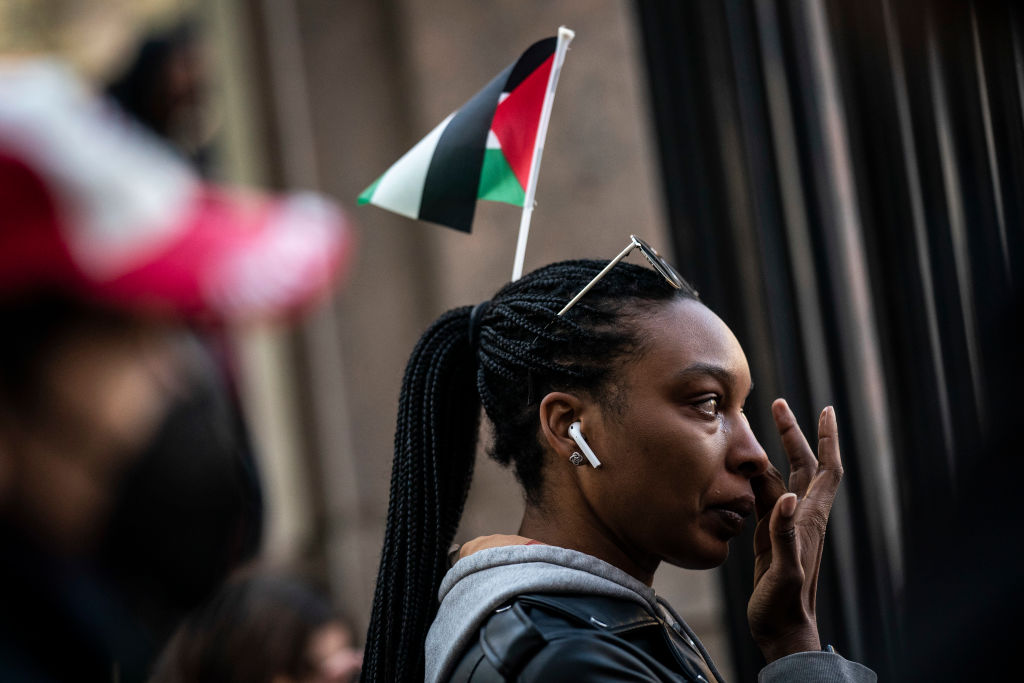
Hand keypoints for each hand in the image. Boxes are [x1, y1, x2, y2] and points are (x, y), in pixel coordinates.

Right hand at [747, 399, 842, 662]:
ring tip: (754, 429)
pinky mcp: (770, 535)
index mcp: (810, 518)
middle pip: (804, 465)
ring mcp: (786, 525)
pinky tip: (743, 470)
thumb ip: (783, 534)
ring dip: (773, 453)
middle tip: (779, 404)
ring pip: (782, 478)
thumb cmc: (785, 604)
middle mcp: (802, 516)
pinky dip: (757, 478)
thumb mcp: (783, 569)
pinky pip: (765, 497)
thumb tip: (787, 496)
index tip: (825, 410)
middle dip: (794, 434)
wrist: (781, 629)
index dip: (827, 439)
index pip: (826, 469)